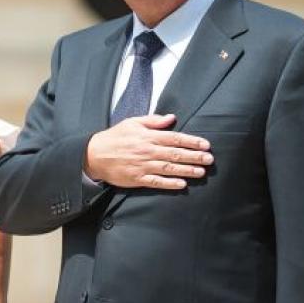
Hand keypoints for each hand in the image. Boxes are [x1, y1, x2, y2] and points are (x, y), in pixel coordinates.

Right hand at [84, 114, 212, 188]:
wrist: (94, 154)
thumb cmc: (115, 137)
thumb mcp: (132, 122)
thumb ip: (153, 121)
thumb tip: (172, 118)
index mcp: (148, 136)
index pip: (175, 138)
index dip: (192, 142)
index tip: (205, 145)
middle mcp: (148, 151)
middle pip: (175, 154)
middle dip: (194, 156)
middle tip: (209, 159)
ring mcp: (143, 165)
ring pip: (169, 168)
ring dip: (186, 170)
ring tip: (201, 172)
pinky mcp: (137, 178)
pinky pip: (156, 182)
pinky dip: (169, 183)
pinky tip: (182, 184)